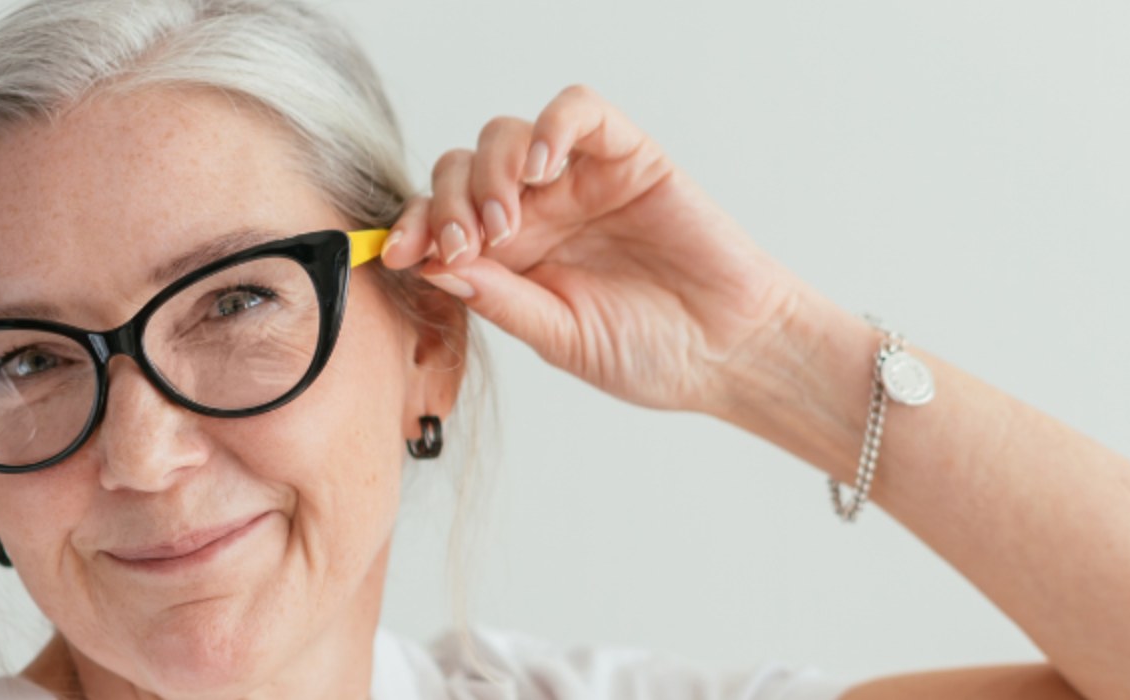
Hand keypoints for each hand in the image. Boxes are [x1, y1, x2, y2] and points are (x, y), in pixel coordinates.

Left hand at [381, 85, 817, 415]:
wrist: (729, 353)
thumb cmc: (650, 354)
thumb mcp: (559, 337)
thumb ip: (499, 299)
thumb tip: (431, 267)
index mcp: (510, 258)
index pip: (441, 220)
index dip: (413, 227)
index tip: (400, 254)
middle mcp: (537, 211)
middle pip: (460, 169)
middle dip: (448, 203)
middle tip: (467, 245)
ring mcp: (579, 179)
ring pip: (506, 135)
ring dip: (490, 171)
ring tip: (509, 221)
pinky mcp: (626, 154)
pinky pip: (577, 110)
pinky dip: (551, 126)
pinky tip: (544, 168)